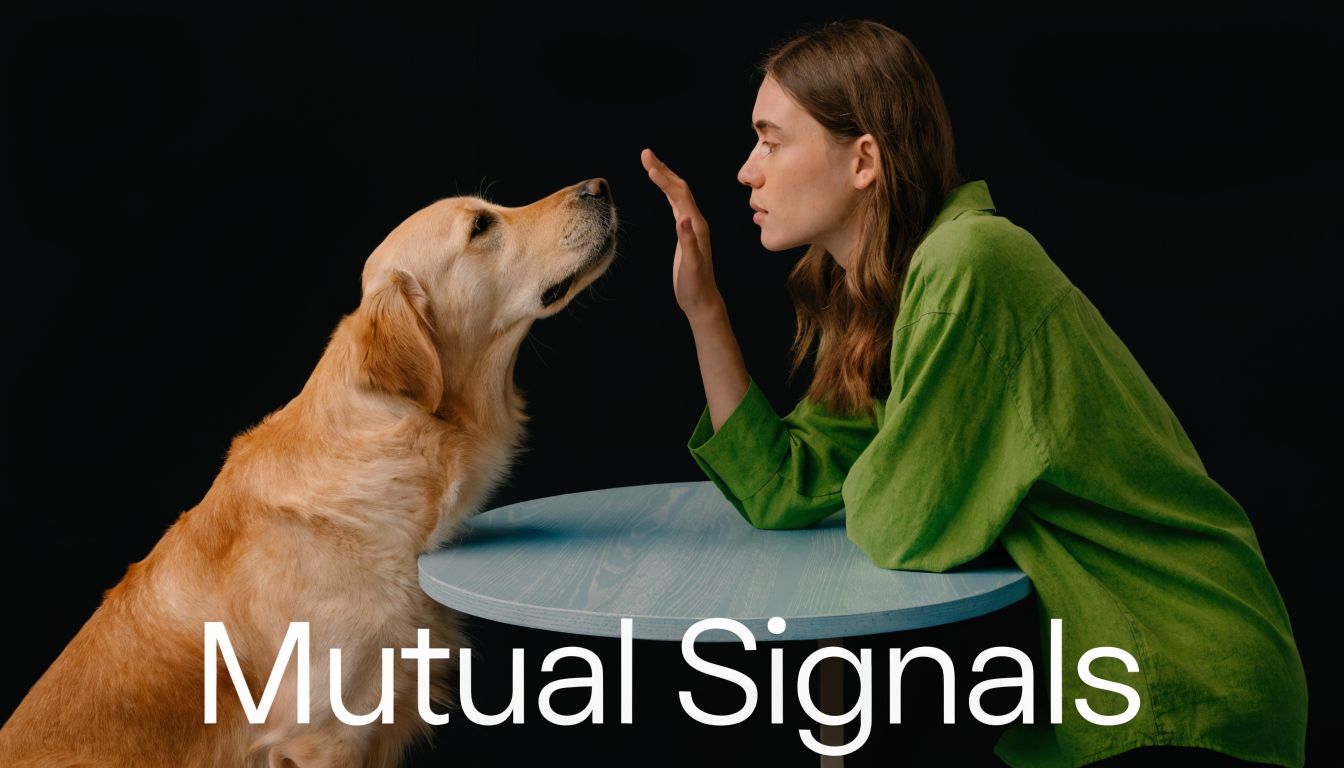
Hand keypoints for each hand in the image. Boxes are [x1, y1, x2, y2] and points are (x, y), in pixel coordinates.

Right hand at [641, 148, 724, 321]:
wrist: (703, 300)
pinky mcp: (686, 232)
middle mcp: (696, 222)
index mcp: (697, 226)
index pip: (680, 195)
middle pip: (679, 188)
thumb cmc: (696, 286)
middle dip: (662, 169)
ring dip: (664, 176)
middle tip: (645, 153)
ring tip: (649, 162)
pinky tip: (661, 187)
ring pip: (677, 194)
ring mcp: (692, 226)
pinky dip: (667, 192)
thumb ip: (688, 241)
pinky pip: (676, 204)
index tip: (648, 167)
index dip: (664, 180)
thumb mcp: (691, 265)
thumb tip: (682, 218)